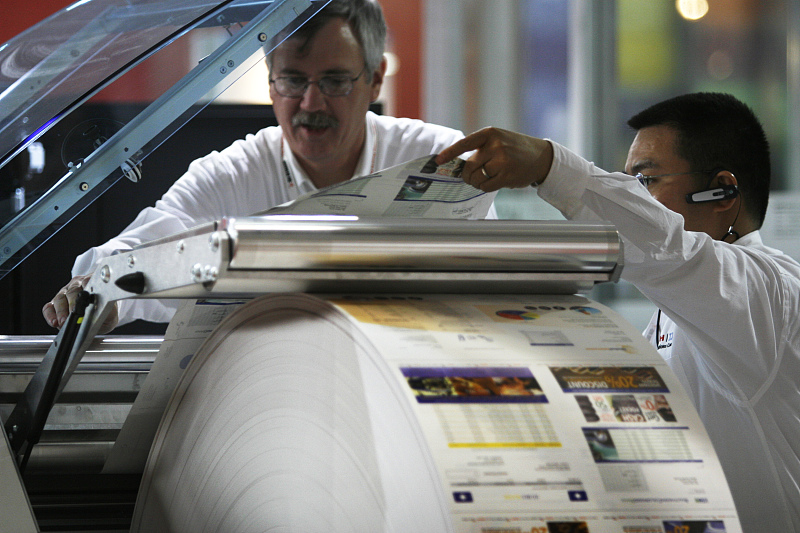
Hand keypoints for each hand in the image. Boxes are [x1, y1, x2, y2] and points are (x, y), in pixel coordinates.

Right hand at [43, 275, 118, 333]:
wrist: (101, 312)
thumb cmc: (105, 311)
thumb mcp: (111, 312)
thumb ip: (107, 312)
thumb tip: (99, 313)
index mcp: (92, 283)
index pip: (88, 282)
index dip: (84, 291)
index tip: (83, 301)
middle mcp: (77, 285)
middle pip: (71, 291)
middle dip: (71, 305)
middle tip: (71, 316)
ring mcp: (65, 293)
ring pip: (59, 298)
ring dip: (60, 311)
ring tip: (62, 322)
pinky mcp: (56, 302)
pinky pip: (49, 307)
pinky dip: (50, 315)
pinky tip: (54, 322)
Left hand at [435, 127, 553, 191]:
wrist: (541, 156)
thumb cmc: (514, 149)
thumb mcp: (498, 139)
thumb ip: (480, 149)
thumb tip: (458, 167)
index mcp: (489, 133)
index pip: (465, 144)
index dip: (449, 153)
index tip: (438, 161)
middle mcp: (495, 145)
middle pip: (469, 166)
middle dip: (467, 175)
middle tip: (471, 177)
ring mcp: (502, 160)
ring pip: (476, 177)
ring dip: (477, 182)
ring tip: (486, 178)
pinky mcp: (508, 175)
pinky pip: (486, 186)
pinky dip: (485, 187)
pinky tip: (494, 182)